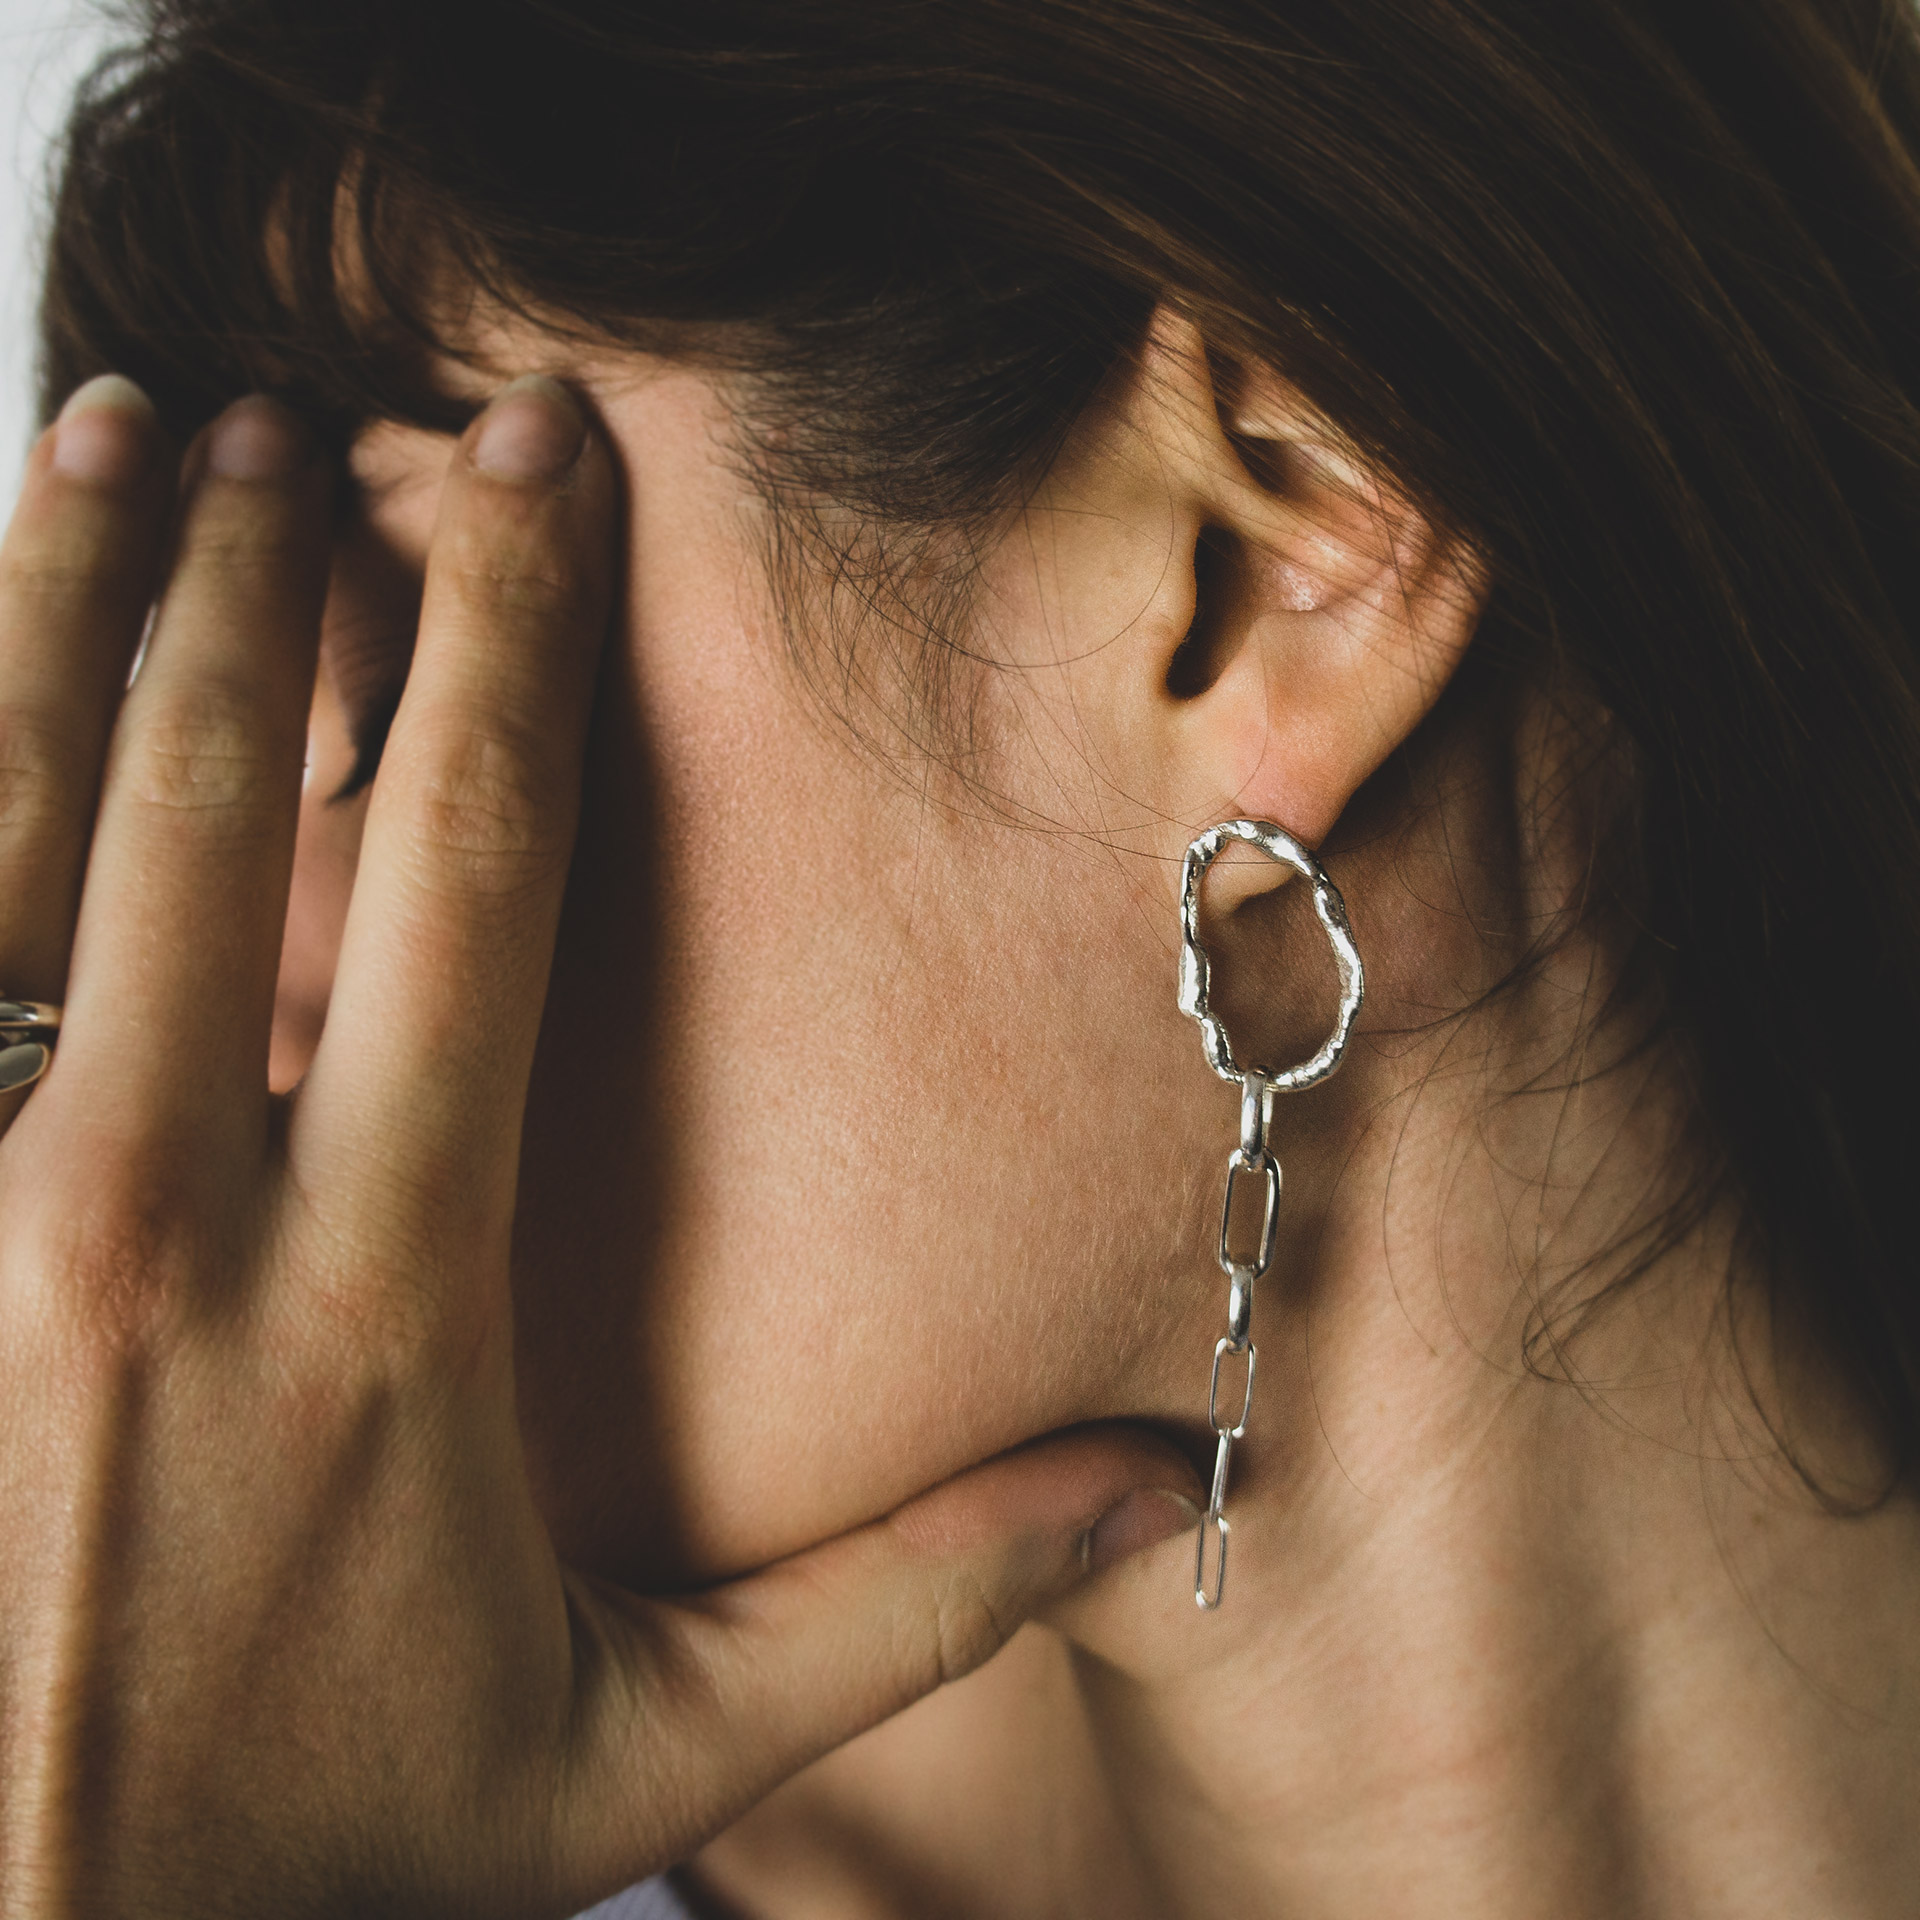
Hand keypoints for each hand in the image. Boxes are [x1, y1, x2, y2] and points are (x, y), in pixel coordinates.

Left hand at [0, 375, 1197, 1916]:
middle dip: (277, 564)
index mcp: (379, 1303)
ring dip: (65, 596)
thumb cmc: (287, 1852)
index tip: (539, 468)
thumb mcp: (635, 1750)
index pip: (472, 873)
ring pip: (5, 817)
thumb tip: (1163, 1494)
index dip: (516, 637)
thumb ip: (908, 1604)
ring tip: (122, 428)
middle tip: (317, 413)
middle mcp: (148, 1221)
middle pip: (222, 792)